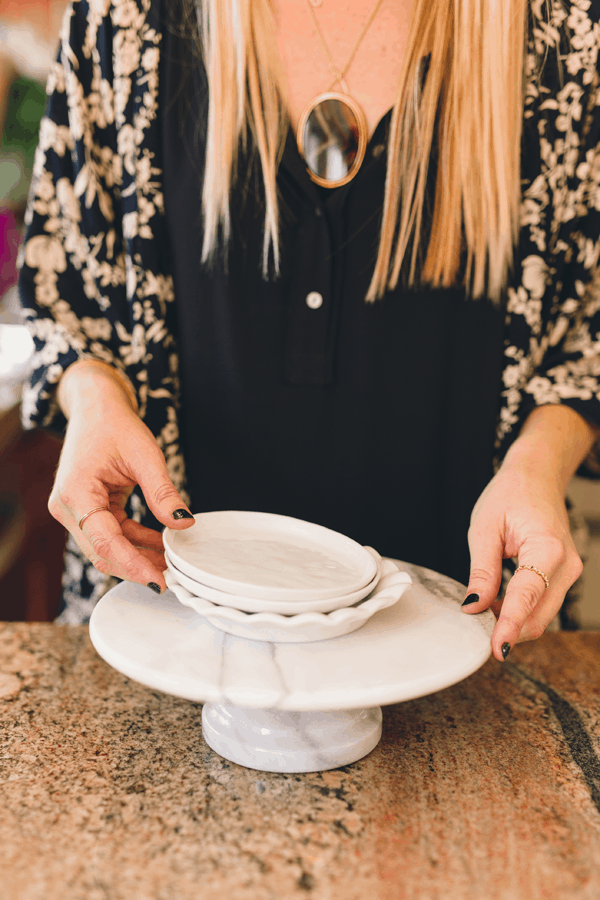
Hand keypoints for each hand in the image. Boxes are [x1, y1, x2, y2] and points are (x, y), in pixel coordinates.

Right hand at [48, 362, 193, 591]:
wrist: (96, 409)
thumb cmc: (114, 424)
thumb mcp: (145, 454)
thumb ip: (162, 492)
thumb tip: (183, 524)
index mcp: (76, 493)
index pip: (104, 541)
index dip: (132, 564)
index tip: (159, 580)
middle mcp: (68, 508)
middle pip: (102, 552)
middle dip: (138, 567)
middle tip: (173, 579)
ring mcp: (75, 512)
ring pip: (107, 549)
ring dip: (139, 558)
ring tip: (172, 564)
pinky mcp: (87, 512)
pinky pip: (112, 536)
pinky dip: (135, 543)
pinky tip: (161, 545)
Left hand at [461, 460, 582, 659]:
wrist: (537, 477)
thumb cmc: (511, 494)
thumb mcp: (484, 529)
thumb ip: (481, 571)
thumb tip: (473, 608)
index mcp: (547, 547)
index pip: (526, 598)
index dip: (509, 626)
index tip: (496, 650)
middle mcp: (567, 564)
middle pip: (538, 616)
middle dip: (508, 630)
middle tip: (475, 631)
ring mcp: (571, 572)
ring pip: (542, 616)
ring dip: (513, 622)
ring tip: (484, 609)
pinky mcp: (565, 576)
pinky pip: (543, 604)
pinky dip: (520, 611)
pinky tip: (497, 602)